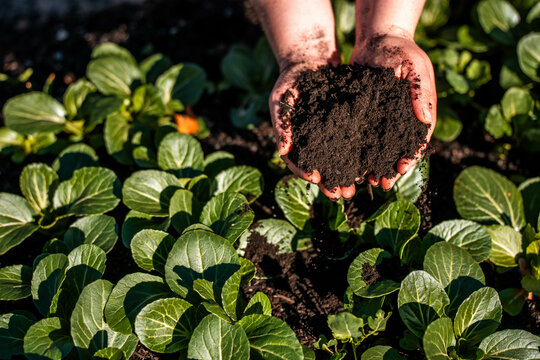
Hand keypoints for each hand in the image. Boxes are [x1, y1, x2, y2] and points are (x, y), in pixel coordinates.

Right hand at [269, 60, 356, 199]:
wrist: (310, 61)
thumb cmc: (290, 80)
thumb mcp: (281, 98)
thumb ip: (282, 124)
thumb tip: (282, 151)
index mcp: (294, 140)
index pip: (297, 162)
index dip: (305, 172)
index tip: (316, 179)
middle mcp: (311, 142)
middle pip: (320, 167)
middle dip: (331, 182)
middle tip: (342, 194)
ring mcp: (328, 135)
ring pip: (337, 160)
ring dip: (347, 174)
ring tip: (358, 185)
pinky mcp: (345, 126)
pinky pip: (352, 143)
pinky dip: (359, 155)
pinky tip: (369, 163)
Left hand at [350, 31, 436, 190]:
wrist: (377, 39)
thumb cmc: (401, 50)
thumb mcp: (414, 66)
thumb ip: (420, 90)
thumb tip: (425, 118)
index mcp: (419, 112)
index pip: (417, 140)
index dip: (410, 156)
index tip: (401, 169)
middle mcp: (401, 119)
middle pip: (397, 149)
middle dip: (390, 167)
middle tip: (382, 183)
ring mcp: (382, 118)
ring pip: (378, 147)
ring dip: (373, 164)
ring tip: (366, 180)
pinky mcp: (364, 114)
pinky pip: (361, 135)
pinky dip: (357, 149)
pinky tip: (349, 161)